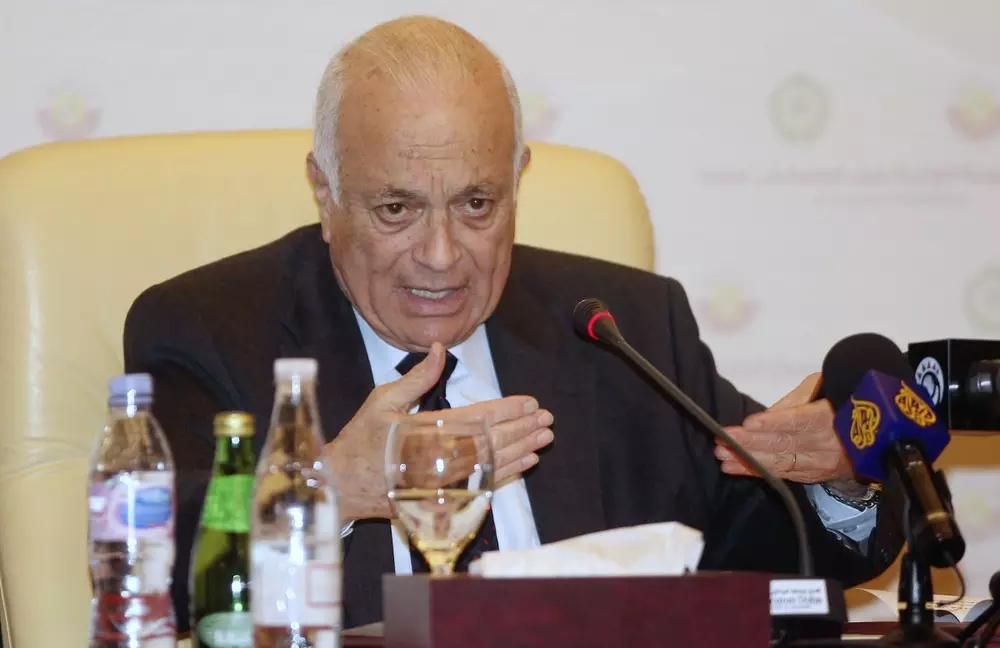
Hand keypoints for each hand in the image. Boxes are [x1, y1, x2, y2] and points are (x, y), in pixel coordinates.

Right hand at [326, 342, 554, 520]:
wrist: (341, 485)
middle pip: (491, 442)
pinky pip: (482, 486)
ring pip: (492, 465)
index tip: (530, 403)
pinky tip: (525, 464)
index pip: (477, 418)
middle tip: (547, 420)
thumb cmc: (361, 439)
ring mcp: (443, 481)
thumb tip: (440, 349)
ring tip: (543, 439)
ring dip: (521, 450)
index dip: (506, 410)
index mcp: (426, 429)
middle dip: (522, 430)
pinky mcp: (443, 497)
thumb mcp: (384, 400)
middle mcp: (440, 457)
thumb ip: (417, 377)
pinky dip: (507, 474)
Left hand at [714, 372, 853, 482]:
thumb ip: (799, 399)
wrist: (881, 436)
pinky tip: (734, 468)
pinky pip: (781, 474)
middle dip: (751, 443)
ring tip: (722, 455)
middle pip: (784, 444)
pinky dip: (756, 472)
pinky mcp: (812, 476)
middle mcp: (827, 445)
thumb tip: (770, 413)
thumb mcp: (829, 388)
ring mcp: (820, 464)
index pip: (800, 421)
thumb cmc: (846, 402)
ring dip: (748, 460)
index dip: (775, 423)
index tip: (750, 423)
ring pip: (780, 463)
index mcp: (832, 418)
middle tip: (723, 440)